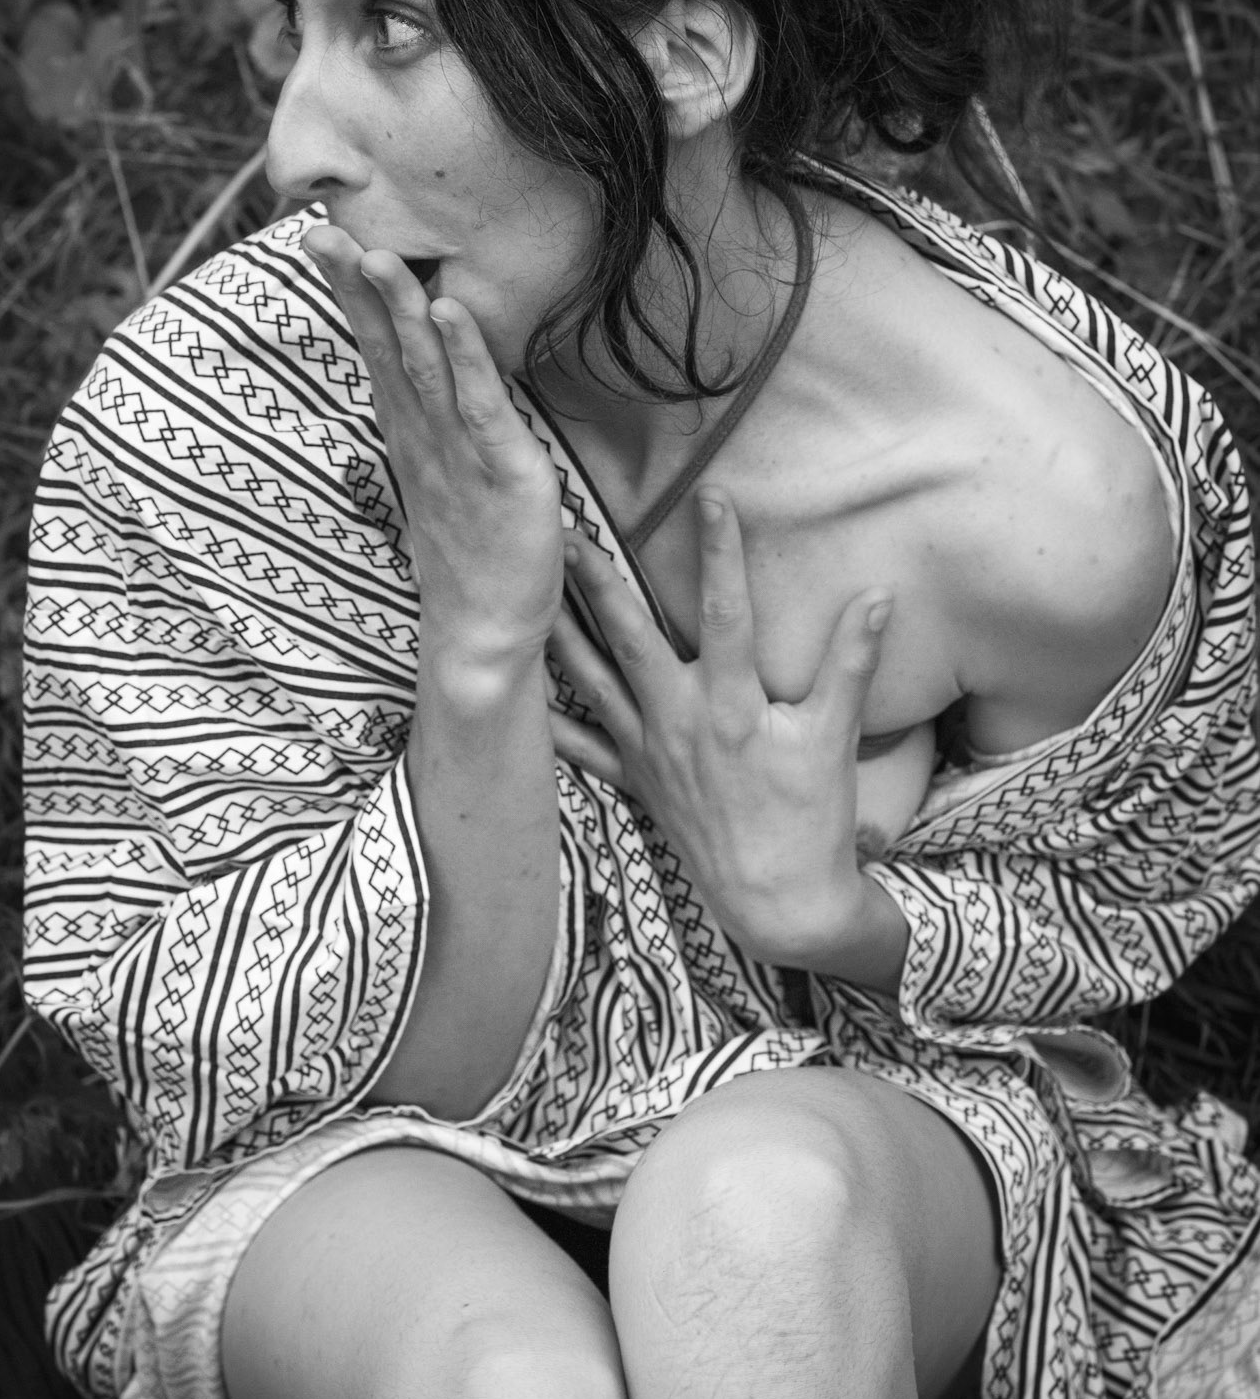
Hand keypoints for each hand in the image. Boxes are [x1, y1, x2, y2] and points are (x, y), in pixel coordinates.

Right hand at [304, 223, 563, 670]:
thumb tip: (429, 378)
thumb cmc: (471, 555)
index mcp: (412, 431)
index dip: (351, 294)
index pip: (377, 348)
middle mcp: (426, 435)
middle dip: (356, 286)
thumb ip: (435, 423)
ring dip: (400, 309)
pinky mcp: (503, 470)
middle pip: (386, 348)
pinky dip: (466, 355)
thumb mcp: (447, 475)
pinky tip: (451, 311)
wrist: (486, 634)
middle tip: (320, 228)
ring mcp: (459, 452)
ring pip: (426, 366)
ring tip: (377, 256)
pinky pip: (481, 404)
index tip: (322, 238)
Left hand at [547, 492, 893, 970]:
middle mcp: (680, 720)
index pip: (726, 611)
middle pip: (629, 636)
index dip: (721, 551)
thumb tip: (880, 596)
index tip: (711, 496)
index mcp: (733, 704)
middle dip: (595, 580)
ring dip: (560, 632)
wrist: (780, 902)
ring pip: (592, 681)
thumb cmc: (812, 819)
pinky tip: (518, 692)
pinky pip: (582, 749)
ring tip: (529, 591)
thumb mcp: (835, 736)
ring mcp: (650, 752)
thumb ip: (852, 661)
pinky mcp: (635, 782)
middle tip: (562, 532)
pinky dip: (550, 720)